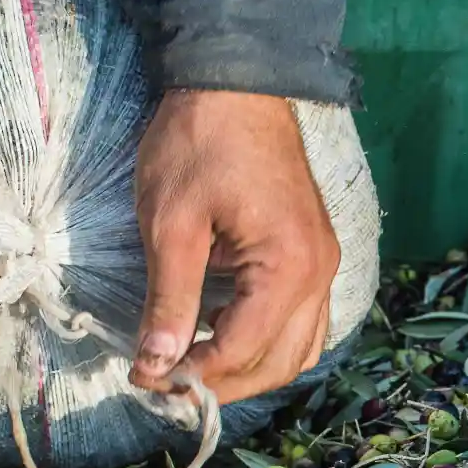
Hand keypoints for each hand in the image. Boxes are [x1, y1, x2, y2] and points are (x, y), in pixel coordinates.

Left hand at [129, 90, 340, 404]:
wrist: (236, 82)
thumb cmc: (198, 145)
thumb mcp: (170, 225)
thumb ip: (169, 301)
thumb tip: (155, 363)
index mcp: (288, 266)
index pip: (242, 350)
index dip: (192, 375)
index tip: (144, 378)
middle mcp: (319, 274)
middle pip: (278, 364)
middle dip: (223, 385)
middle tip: (168, 385)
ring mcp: (323, 265)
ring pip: (297, 351)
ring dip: (249, 370)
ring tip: (195, 364)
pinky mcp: (315, 255)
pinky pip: (303, 323)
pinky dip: (267, 343)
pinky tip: (225, 331)